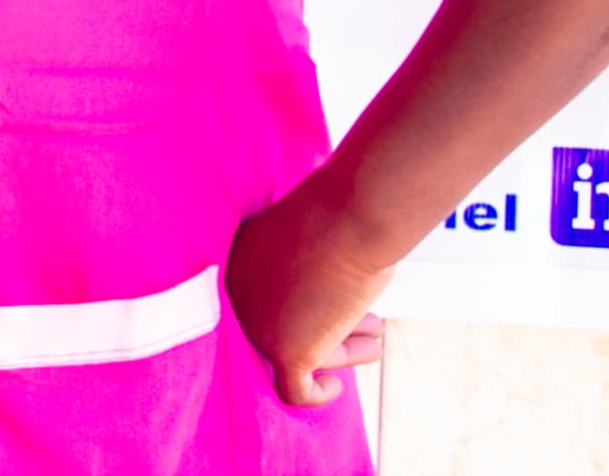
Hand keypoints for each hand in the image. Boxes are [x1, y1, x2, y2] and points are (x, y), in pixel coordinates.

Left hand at [225, 184, 391, 408]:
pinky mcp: (283, 351)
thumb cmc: (339, 215)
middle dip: (329, 328)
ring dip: (339, 351)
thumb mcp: (306, 238)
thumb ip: (299, 269)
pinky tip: (335, 384)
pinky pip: (294, 390)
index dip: (304, 308)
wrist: (351, 216)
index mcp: (235, 261)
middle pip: (281, 328)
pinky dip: (316, 393)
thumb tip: (316, 302)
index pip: (264, 302)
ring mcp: (256, 324)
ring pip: (294, 356)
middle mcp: (235, 294)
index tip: (335, 309)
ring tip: (373, 338)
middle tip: (370, 326)